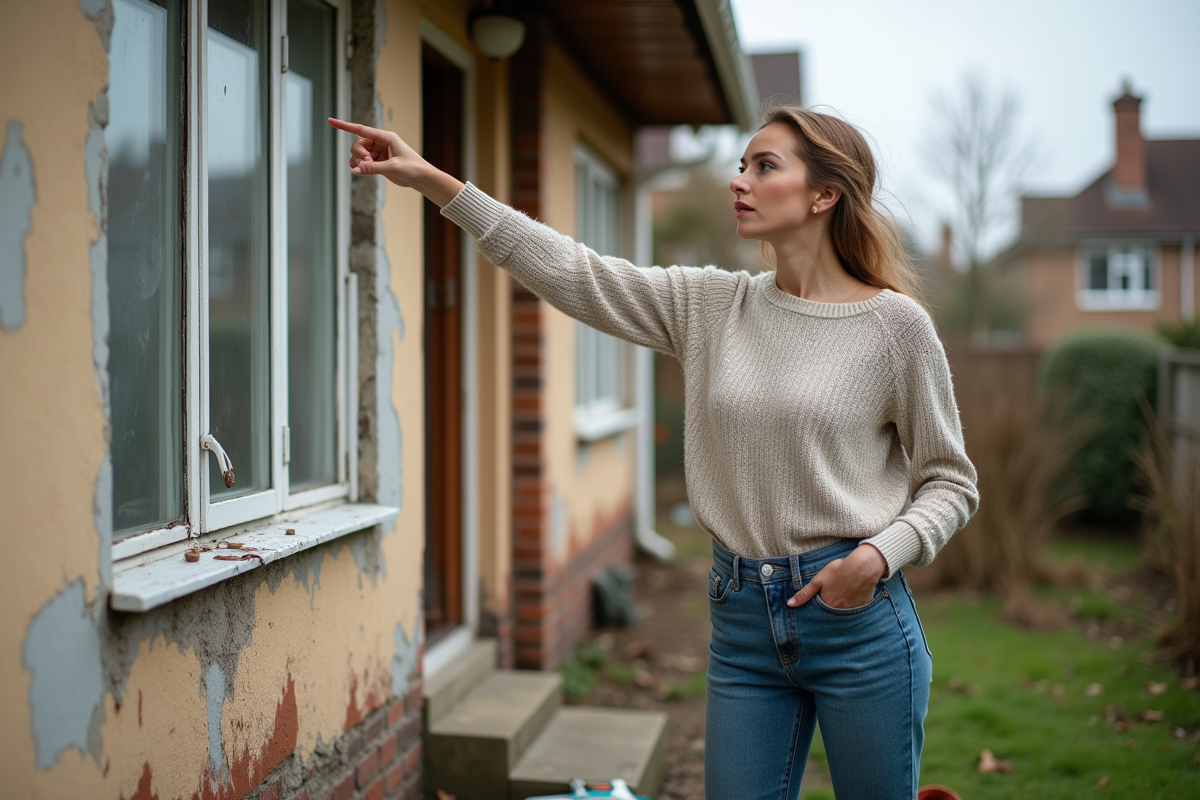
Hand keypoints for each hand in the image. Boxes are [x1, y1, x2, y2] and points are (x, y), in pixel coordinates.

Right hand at [326, 118, 463, 206]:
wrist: (422, 178)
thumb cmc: (413, 168)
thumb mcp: (393, 167)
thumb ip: (372, 168)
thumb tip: (354, 169)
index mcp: (386, 137)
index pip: (361, 130)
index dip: (345, 126)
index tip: (330, 121)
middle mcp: (381, 143)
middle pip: (358, 144)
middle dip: (359, 154)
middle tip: (368, 164)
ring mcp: (379, 153)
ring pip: (359, 154)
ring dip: (358, 162)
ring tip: (366, 169)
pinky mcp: (378, 163)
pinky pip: (362, 162)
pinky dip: (359, 166)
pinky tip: (358, 171)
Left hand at [787, 544, 887, 609]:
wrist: (863, 567)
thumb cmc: (839, 570)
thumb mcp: (818, 580)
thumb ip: (804, 593)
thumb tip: (789, 604)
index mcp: (826, 605)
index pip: (818, 612)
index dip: (815, 609)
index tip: (815, 605)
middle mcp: (838, 611)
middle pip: (829, 614)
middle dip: (826, 610)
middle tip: (829, 599)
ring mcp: (851, 610)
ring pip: (841, 613)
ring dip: (839, 609)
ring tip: (839, 597)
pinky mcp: (862, 607)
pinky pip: (854, 611)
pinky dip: (851, 606)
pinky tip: (850, 597)